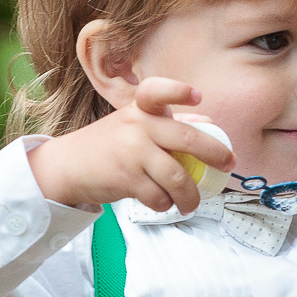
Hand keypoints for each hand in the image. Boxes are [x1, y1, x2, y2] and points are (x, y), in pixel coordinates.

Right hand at [26, 78, 234, 212]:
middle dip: (216, 155)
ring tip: (192, 203)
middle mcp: (137, 126)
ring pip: (177, 177)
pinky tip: (164, 203)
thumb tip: (207, 122)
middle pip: (188, 140)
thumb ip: (167, 122)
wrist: (67, 166)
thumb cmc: (108, 145)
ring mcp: (131, 152)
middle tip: (228, 165)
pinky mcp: (126, 178)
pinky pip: (159, 196)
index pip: (158, 91)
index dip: (179, 92)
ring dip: (191, 196)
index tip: (198, 97)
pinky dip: (166, 204)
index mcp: (140, 110)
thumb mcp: (133, 124)